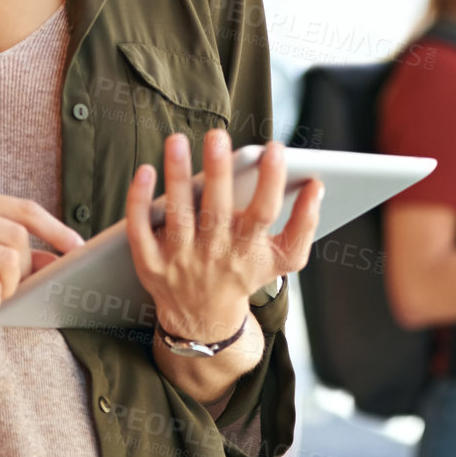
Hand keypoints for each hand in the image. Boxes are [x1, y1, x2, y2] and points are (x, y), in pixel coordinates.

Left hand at [128, 130, 321, 343]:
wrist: (204, 320)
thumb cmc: (245, 274)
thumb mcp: (284, 259)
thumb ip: (305, 224)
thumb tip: (316, 185)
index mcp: (249, 249)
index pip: (264, 213)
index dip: (272, 181)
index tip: (274, 148)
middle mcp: (214, 253)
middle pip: (216, 210)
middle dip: (218, 172)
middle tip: (218, 136)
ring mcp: (180, 259)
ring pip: (177, 214)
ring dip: (177, 176)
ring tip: (177, 141)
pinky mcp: (150, 262)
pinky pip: (141, 230)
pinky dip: (139, 202)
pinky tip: (145, 171)